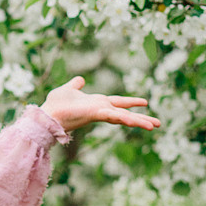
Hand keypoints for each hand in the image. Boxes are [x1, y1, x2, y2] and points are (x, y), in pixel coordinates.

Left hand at [39, 77, 160, 131]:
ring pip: (124, 117)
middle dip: (141, 118)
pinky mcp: (97, 114)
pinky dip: (127, 118)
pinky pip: (115, 116)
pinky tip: (140, 123)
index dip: (130, 102)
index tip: (145, 102)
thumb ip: (75, 85)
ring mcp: (100, 112)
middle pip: (126, 114)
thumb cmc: (56, 104)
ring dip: (139, 121)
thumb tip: (80, 79)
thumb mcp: (68, 89)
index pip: (118, 103)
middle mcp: (101, 109)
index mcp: (97, 103)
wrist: (48, 114)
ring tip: (154, 126)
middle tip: (158, 124)